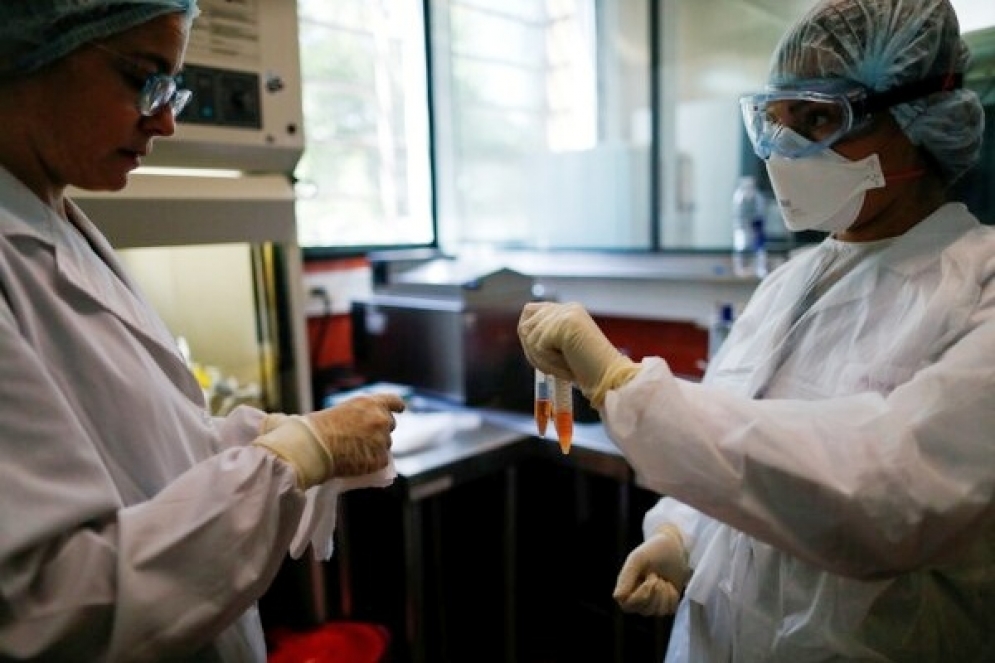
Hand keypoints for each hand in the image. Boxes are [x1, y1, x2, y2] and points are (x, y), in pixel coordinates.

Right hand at [254, 394, 405, 488]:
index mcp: (371, 403)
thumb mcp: (342, 411)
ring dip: (376, 447)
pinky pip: (381, 461)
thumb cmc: (319, 427)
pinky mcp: (380, 458)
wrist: (313, 446)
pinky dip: (372, 463)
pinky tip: (358, 463)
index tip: (399, 410)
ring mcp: (382, 439)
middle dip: (381, 430)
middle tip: (365, 438)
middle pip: (390, 425)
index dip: (397, 406)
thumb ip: (360, 415)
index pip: (393, 401)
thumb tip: (366, 426)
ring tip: (355, 452)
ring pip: (385, 444)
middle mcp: (381, 419)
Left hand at [518, 302, 639, 406]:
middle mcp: (566, 309)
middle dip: (531, 350)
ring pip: (529, 337)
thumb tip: (523, 333)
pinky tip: (568, 365)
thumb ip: (546, 337)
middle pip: (525, 324)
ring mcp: (565, 314)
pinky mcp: (563, 324)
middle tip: (552, 365)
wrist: (610, 378)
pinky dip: (548, 363)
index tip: (539, 355)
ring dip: (542, 359)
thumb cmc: (589, 370)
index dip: (528, 335)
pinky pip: (538, 347)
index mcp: (569, 311)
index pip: (530, 312)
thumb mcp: (564, 348)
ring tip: (564, 366)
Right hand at [613, 524, 689, 615]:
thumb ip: (626, 576)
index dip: (641, 596)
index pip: (627, 605)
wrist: (675, 548)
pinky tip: (670, 585)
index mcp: (625, 587)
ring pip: (658, 612)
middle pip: (644, 610)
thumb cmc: (654, 551)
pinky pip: (669, 610)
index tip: (651, 577)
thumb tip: (618, 597)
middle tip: (656, 574)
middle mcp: (636, 598)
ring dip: (665, 593)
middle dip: (656, 591)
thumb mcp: (638, 559)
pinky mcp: (665, 605)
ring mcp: (651, 603)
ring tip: (662, 578)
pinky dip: (672, 596)